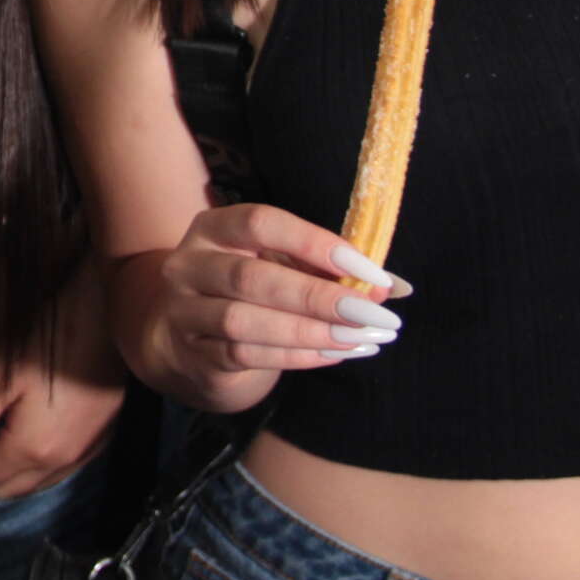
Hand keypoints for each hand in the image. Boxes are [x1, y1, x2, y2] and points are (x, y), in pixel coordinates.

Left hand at [0, 259, 128, 497]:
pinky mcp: (106, 430)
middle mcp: (67, 460)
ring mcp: (91, 447)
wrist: (103, 310)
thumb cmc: (40, 339)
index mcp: (35, 450)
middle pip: (18, 487)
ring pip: (45, 479)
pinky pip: (68, 464)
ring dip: (17, 472)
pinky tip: (32, 443)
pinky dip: (44, 462)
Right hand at [152, 203, 405, 393]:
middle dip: (317, 297)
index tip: (368, 271)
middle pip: (249, 277)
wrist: (191, 339)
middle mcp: (189, 264)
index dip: (314, 243)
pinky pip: (246, 355)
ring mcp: (184, 311)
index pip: (259, 222)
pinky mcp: (194, 353)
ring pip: (244, 322)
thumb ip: (331, 271)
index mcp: (213, 228)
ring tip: (360, 339)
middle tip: (372, 314)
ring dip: (310, 332)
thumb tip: (395, 288)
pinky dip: (297, 356)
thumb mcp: (282, 266)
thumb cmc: (250, 292)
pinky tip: (336, 354)